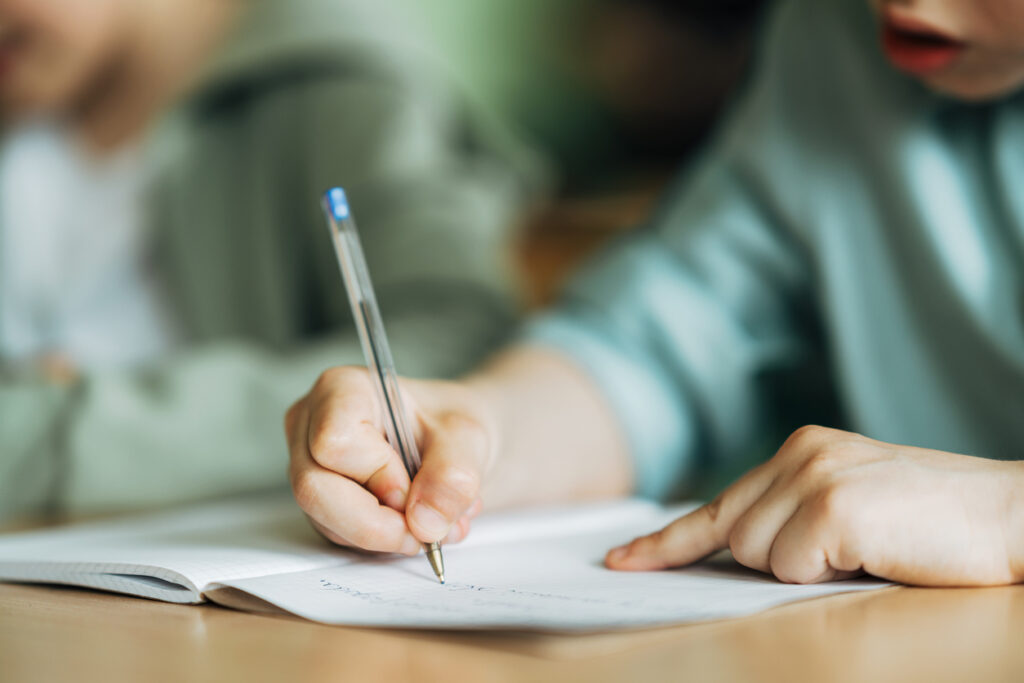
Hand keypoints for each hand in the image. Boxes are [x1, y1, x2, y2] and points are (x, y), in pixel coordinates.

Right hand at [285, 367, 493, 553]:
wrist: (449, 441)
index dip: (377, 475)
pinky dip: (381, 541)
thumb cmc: (447, 423)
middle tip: (425, 528)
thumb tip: (425, 523)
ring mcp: (309, 465)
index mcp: (341, 389)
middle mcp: (311, 425)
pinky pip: (337, 535)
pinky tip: (413, 523)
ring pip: (324, 520)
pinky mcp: (320, 501)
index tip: (414, 485)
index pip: (335, 442)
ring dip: (384, 535)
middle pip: (315, 488)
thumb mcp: (466, 437)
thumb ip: (453, 475)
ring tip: (433, 521)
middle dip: (375, 522)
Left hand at [606, 426, 1023, 585]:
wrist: (1016, 518)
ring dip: (806, 570)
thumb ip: (792, 517)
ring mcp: (814, 476)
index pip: (719, 503)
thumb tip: (735, 551)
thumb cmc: (934, 524)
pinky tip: (874, 552)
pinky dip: (827, 575)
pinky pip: (792, 567)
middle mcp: (800, 452)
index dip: (667, 540)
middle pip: (733, 536)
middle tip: (842, 553)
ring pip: (756, 556)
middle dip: (770, 562)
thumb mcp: (851, 508)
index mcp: (802, 448)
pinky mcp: (832, 507)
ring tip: (867, 550)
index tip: (624, 560)